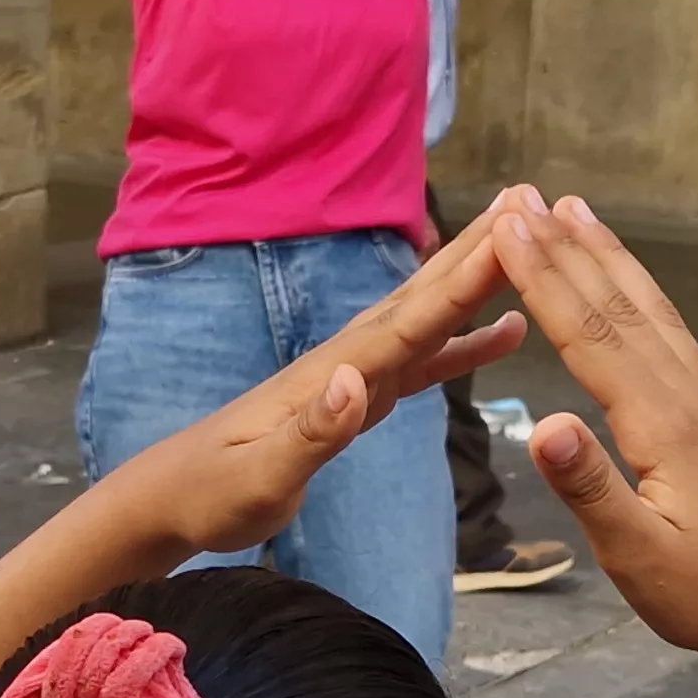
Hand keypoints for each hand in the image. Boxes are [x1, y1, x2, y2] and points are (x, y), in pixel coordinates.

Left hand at [109, 191, 534, 558]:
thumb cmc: (210, 495)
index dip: (463, 277)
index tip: (511, 231)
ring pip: (428, 317)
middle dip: (477, 249)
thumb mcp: (259, 478)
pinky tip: (502, 332)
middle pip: (423, 296)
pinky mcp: (356, 397)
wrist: (168, 500)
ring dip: (475, 279)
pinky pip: (423, 359)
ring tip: (529, 244)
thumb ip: (310, 434)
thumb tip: (355, 381)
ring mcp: (353, 375)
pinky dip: (465, 343)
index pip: (409, 319)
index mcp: (330, 373)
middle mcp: (347, 361)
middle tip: (529, 196)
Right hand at [495, 198, 697, 664]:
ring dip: (606, 256)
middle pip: (617, 305)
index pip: (590, 335)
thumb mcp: (638, 556)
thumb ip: (590, 489)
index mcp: (662, 423)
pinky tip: (627, 285)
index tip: (505, 228)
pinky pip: (669, 330)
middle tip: (522, 197)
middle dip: (565, 249)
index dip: (543, 279)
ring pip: (649, 308)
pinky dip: (639, 291)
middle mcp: (686, 394)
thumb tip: (541, 426)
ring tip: (573, 210)